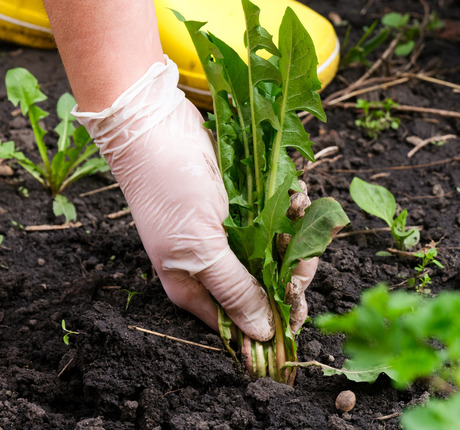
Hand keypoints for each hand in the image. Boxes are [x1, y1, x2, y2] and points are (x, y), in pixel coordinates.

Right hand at [74, 58, 277, 340]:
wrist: (154, 126)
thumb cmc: (169, 190)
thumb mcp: (201, 248)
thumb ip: (234, 290)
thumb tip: (262, 334)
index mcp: (195, 286)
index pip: (242, 320)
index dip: (273, 318)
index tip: (300, 307)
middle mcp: (212, 265)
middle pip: (265, 286)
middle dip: (290, 271)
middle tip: (305, 252)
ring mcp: (227, 234)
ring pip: (275, 251)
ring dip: (295, 232)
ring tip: (298, 206)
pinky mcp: (240, 205)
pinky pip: (275, 217)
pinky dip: (289, 206)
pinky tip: (294, 192)